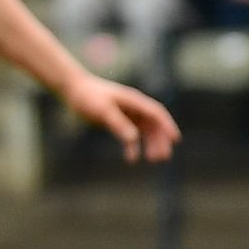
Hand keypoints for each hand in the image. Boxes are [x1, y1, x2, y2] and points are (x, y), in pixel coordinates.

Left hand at [61, 74, 180, 163]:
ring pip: (144, 130)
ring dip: (150, 144)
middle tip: (163, 157)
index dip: (167, 126)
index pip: (156, 113)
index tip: (175, 139)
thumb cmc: (87, 97)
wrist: (73, 89)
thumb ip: (118, 124)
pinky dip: (132, 146)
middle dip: (160, 140)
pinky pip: (130, 135)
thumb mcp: (102, 111)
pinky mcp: (118, 120)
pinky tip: (131, 159)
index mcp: (134, 100)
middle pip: (154, 124)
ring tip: (153, 160)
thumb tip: (134, 139)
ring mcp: (127, 113)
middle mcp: (134, 106)